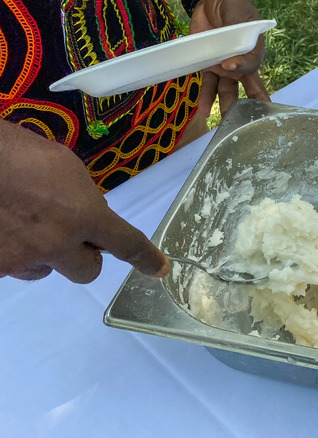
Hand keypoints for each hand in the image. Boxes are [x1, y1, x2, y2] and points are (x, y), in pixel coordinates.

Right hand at [0, 120, 169, 283]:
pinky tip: (4, 225)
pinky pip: (13, 266)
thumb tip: (85, 212)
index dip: (145, 258)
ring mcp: (23, 259)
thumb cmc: (15, 151)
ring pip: (47, 270)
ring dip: (45, 254)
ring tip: (23, 222)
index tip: (158, 269)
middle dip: (83, 254)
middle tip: (67, 233)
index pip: (126, 243)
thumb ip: (81, 196)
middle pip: (88, 270)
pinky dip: (12, 250)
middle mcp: (57, 244)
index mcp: (83, 214)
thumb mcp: (64, 165)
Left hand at [189, 0, 270, 116]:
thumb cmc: (232, 5)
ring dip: (224, 107)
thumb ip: (239, 31)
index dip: (242, 67)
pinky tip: (202, 111)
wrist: (212, 3)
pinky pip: (208, 86)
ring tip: (222, 123)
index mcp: (254, 50)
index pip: (252, 64)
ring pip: (227, 91)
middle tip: (244, 121)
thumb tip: (232, 59)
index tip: (229, 66)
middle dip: (246, 105)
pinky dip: (205, 99)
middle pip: (247, 87)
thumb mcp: (238, 15)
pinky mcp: (209, 69)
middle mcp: (242, 64)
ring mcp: (225, 69)